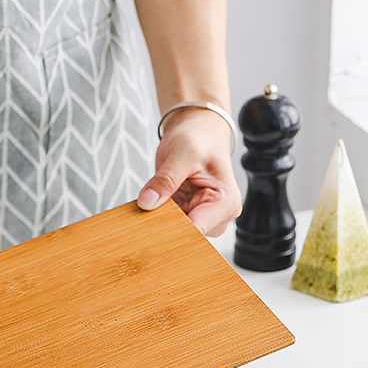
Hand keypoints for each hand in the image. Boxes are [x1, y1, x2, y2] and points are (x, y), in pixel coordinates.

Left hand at [137, 107, 241, 235]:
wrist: (198, 131)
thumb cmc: (199, 138)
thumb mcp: (183, 152)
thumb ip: (166, 179)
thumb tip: (146, 203)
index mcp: (226, 203)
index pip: (197, 229)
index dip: (172, 231)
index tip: (149, 229)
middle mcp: (217, 216)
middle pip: (185, 235)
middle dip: (162, 228)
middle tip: (142, 217)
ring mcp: (201, 217)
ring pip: (173, 232)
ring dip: (156, 223)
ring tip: (145, 208)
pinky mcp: (185, 214)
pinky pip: (166, 224)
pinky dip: (154, 218)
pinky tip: (145, 209)